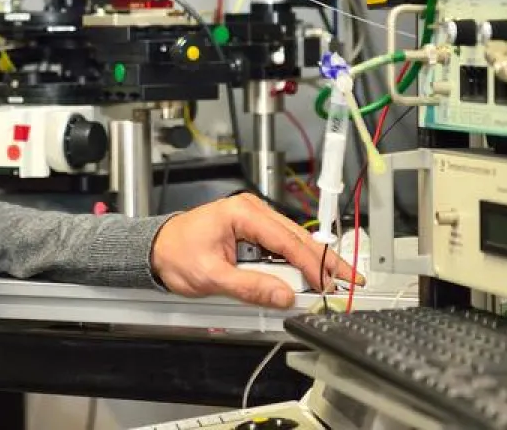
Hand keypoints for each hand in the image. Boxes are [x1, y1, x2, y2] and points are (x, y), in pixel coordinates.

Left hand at [150, 193, 361, 307]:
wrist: (154, 249)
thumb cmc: (175, 254)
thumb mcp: (211, 276)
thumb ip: (250, 287)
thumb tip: (284, 297)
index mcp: (242, 213)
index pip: (288, 241)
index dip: (314, 265)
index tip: (332, 284)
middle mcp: (251, 211)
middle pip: (298, 239)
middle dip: (324, 262)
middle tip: (352, 281)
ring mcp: (252, 220)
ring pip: (292, 243)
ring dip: (312, 264)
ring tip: (334, 283)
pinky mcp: (251, 231)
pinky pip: (279, 248)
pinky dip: (295, 263)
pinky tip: (309, 277)